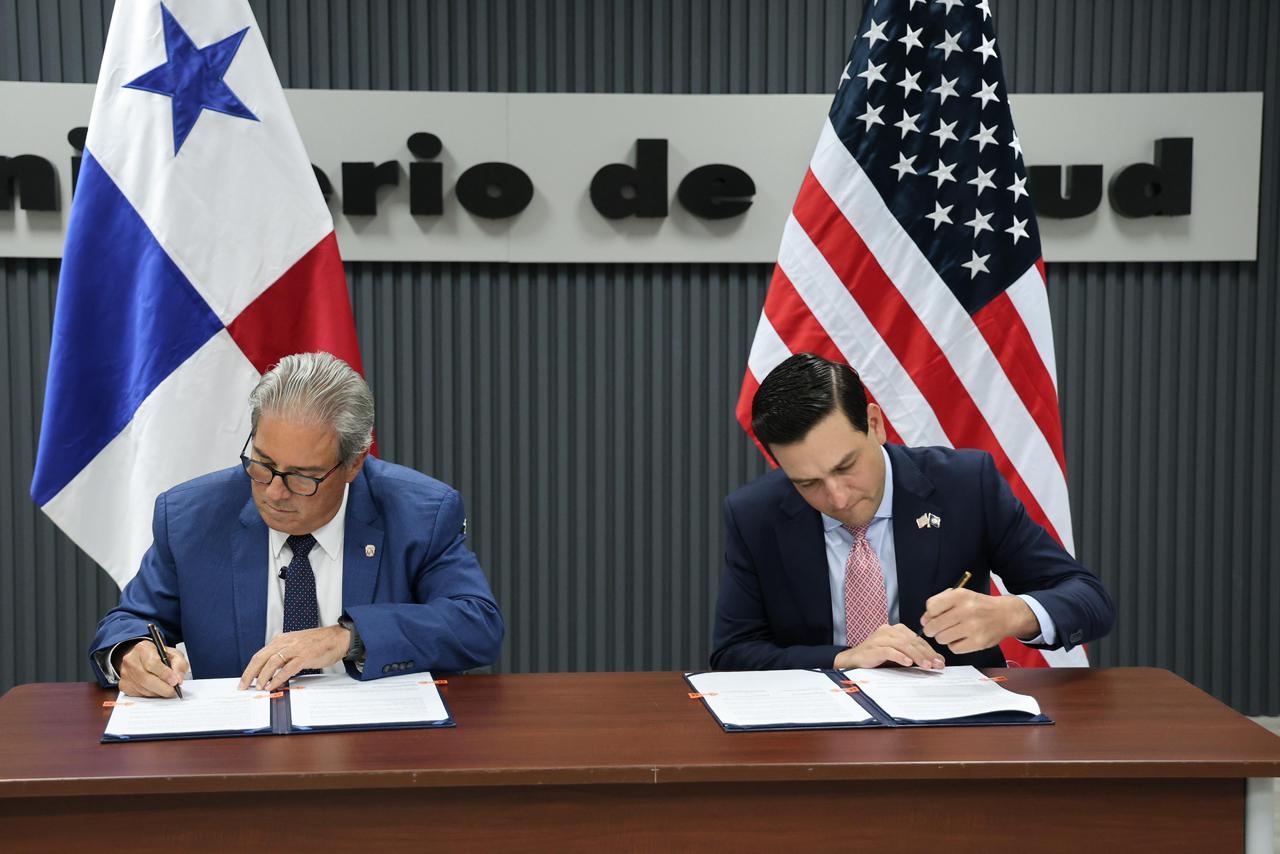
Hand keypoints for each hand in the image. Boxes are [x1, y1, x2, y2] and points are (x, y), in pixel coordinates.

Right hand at [117, 639, 189, 697]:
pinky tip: (156, 690)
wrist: (141, 658)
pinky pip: (138, 695)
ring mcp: (125, 673)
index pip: (152, 663)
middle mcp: (131, 660)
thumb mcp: (173, 654)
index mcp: (143, 648)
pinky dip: (150, 695)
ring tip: (166, 689)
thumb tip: (178, 679)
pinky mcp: (124, 684)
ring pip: (143, 689)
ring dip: (158, 692)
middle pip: (146, 679)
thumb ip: (179, 664)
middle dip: (163, 688)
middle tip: (173, 691)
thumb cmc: (158, 656)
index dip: (165, 674)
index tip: (175, 681)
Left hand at [239, 625, 350, 691]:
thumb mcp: (296, 645)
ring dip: (262, 677)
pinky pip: (287, 668)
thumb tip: (270, 672)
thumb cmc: (319, 643)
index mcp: (281, 640)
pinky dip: (278, 678)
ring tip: (258, 687)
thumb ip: (283, 655)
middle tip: (243, 686)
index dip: (250, 669)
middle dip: (250, 674)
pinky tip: (273, 685)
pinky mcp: (305, 656)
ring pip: (272, 663)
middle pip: (261, 658)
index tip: (244, 681)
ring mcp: (295, 648)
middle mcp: (286, 642)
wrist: (338, 638)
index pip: (260, 655)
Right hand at [832, 623, 944, 669]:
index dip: (930, 650)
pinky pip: (888, 650)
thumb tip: (936, 661)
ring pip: (902, 645)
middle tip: (937, 664)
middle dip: (926, 654)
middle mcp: (889, 630)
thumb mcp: (898, 656)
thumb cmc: (877, 658)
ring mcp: (880, 638)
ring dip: (916, 656)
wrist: (853, 661)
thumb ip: (914, 656)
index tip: (940, 661)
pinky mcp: (873, 647)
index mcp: (896, 630)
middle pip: (912, 641)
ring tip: (926, 665)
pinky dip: (899, 656)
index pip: (917, 639)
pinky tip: (908, 663)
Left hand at [920, 589, 1038, 654]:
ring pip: (942, 639)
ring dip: (943, 637)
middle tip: (936, 629)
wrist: (1006, 615)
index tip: (933, 616)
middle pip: (934, 626)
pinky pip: (954, 648)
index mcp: (960, 596)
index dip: (928, 614)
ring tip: (951, 632)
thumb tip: (924, 620)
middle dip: (931, 629)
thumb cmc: (979, 605)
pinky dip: (954, 645)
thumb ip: (940, 604)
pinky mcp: (978, 642)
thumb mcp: (961, 596)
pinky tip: (961, 638)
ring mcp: (973, 627)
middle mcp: (967, 610)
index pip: (931, 607)